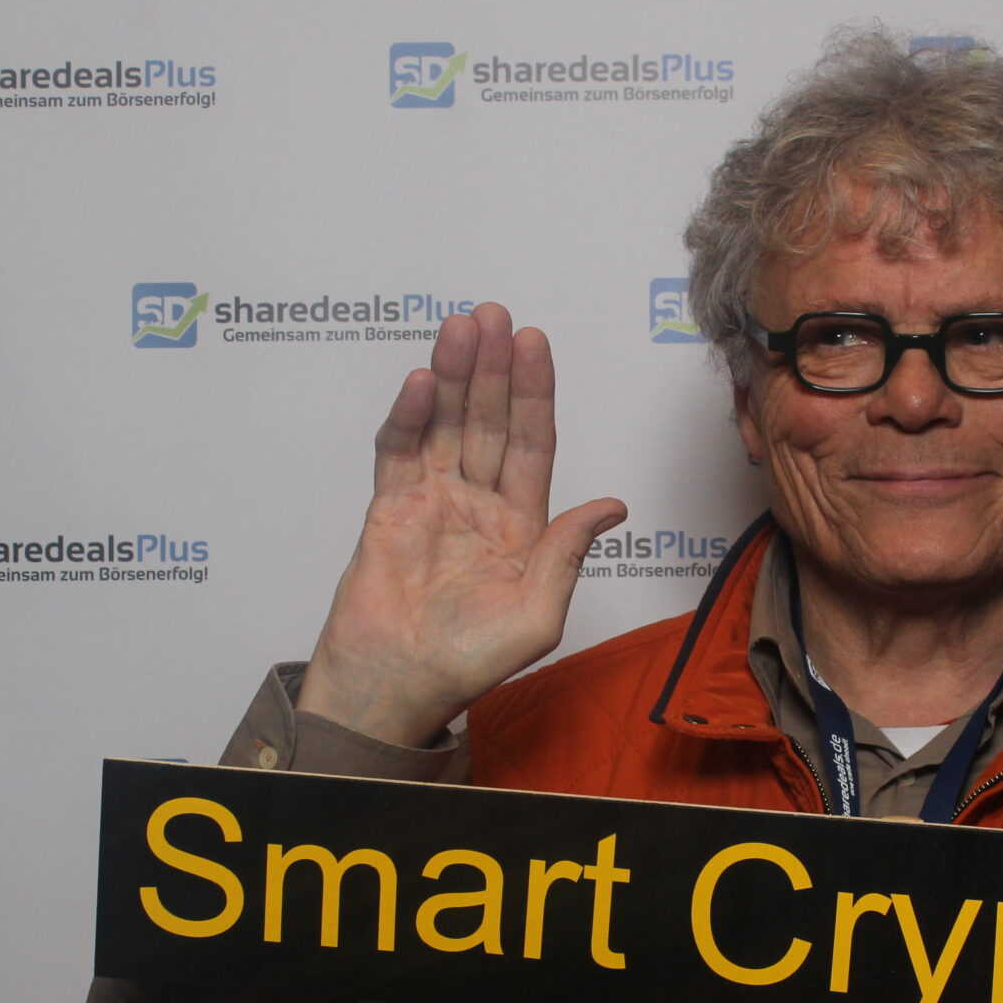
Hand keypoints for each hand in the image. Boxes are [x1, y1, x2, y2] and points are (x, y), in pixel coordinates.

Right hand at [298, 303, 625, 746]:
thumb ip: (568, 553)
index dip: (534, 392)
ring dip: (451, 376)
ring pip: (444, 424)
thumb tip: (614, 505)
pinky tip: (419, 382)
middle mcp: (477, 503)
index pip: (531, 442)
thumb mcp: (538, 615)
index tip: (535, 343)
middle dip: (492, 368)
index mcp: (521, 524)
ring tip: (459, 328)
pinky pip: (398, 452)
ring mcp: (431, 501)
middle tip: (495, 315)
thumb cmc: (469, 663)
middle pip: (487, 421)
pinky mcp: (388, 509)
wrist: (397, 687)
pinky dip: (407, 417)